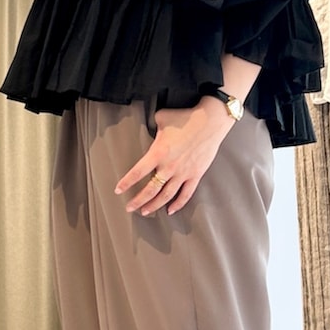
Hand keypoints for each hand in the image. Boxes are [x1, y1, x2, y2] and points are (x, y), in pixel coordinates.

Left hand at [115, 99, 233, 215]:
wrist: (210, 121)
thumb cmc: (185, 118)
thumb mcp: (162, 118)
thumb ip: (152, 126)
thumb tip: (149, 126)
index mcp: (158, 153)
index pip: (137, 172)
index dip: (126, 183)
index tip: (118, 190)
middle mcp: (169, 166)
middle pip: (150, 190)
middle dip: (138, 201)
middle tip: (129, 207)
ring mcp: (183, 173)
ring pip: (166, 196)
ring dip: (154, 205)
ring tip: (145, 211)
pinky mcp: (196, 175)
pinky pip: (186, 194)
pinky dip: (178, 204)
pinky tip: (170, 211)